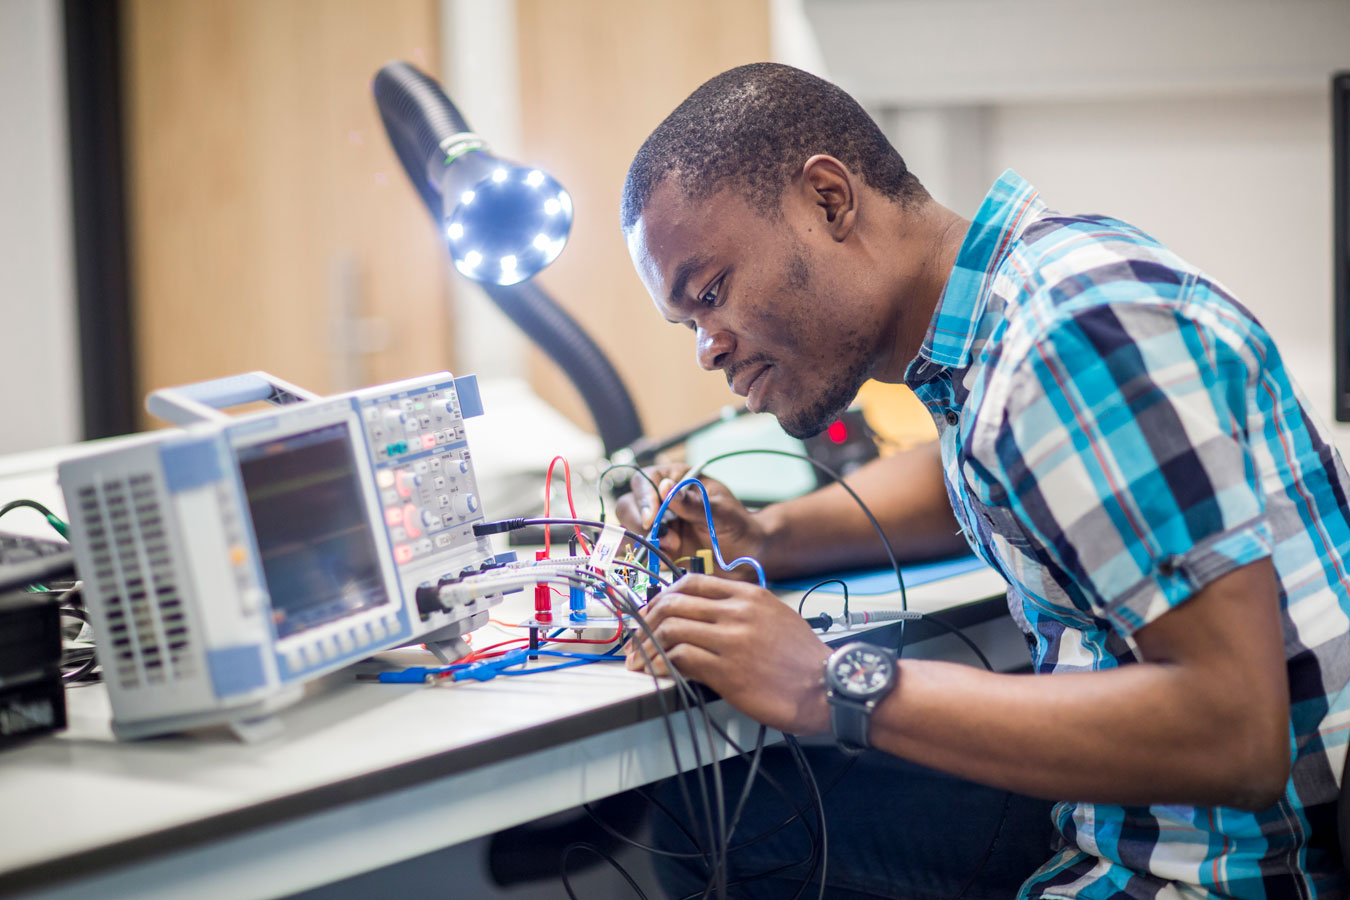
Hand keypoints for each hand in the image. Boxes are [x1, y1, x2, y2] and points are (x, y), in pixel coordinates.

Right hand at [613, 464, 768, 581]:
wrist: (747, 555)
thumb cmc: (737, 525)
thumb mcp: (720, 511)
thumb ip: (694, 503)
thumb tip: (666, 487)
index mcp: (676, 480)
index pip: (645, 480)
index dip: (643, 498)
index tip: (653, 518)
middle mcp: (661, 501)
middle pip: (628, 505)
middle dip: (640, 523)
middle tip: (663, 537)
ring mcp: (657, 525)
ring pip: (629, 529)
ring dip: (644, 541)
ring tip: (673, 547)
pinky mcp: (658, 548)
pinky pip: (639, 551)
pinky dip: (648, 556)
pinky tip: (669, 558)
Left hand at [624, 573, 831, 734]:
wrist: (827, 686)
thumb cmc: (803, 658)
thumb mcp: (775, 616)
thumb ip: (742, 609)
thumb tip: (707, 615)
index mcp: (748, 595)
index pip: (691, 582)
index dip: (662, 596)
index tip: (651, 611)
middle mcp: (737, 611)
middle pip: (673, 602)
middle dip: (646, 621)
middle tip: (636, 638)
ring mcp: (731, 639)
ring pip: (670, 627)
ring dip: (647, 645)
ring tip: (639, 660)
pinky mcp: (727, 670)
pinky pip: (680, 657)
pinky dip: (661, 664)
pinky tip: (657, 672)